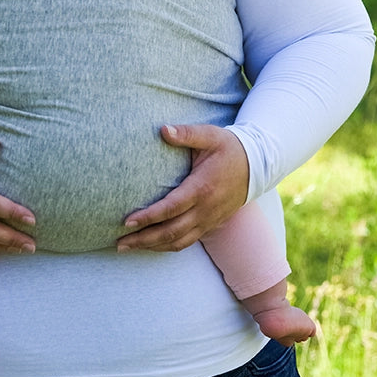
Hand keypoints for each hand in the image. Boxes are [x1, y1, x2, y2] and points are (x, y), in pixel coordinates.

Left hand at [116, 124, 249, 252]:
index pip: (170, 208)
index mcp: (201, 188)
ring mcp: (209, 220)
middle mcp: (205, 209)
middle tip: (119, 243)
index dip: (148, 217)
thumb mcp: (210, 135)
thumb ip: (186, 133)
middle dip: (143, 239)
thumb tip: (163, 129)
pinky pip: (187, 242)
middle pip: (171, 231)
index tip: (126, 221)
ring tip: (127, 247)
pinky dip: (167, 246)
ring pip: (178, 241)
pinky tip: (150, 245)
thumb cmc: (229, 147)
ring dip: (152, 247)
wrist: (257, 165)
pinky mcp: (211, 224)